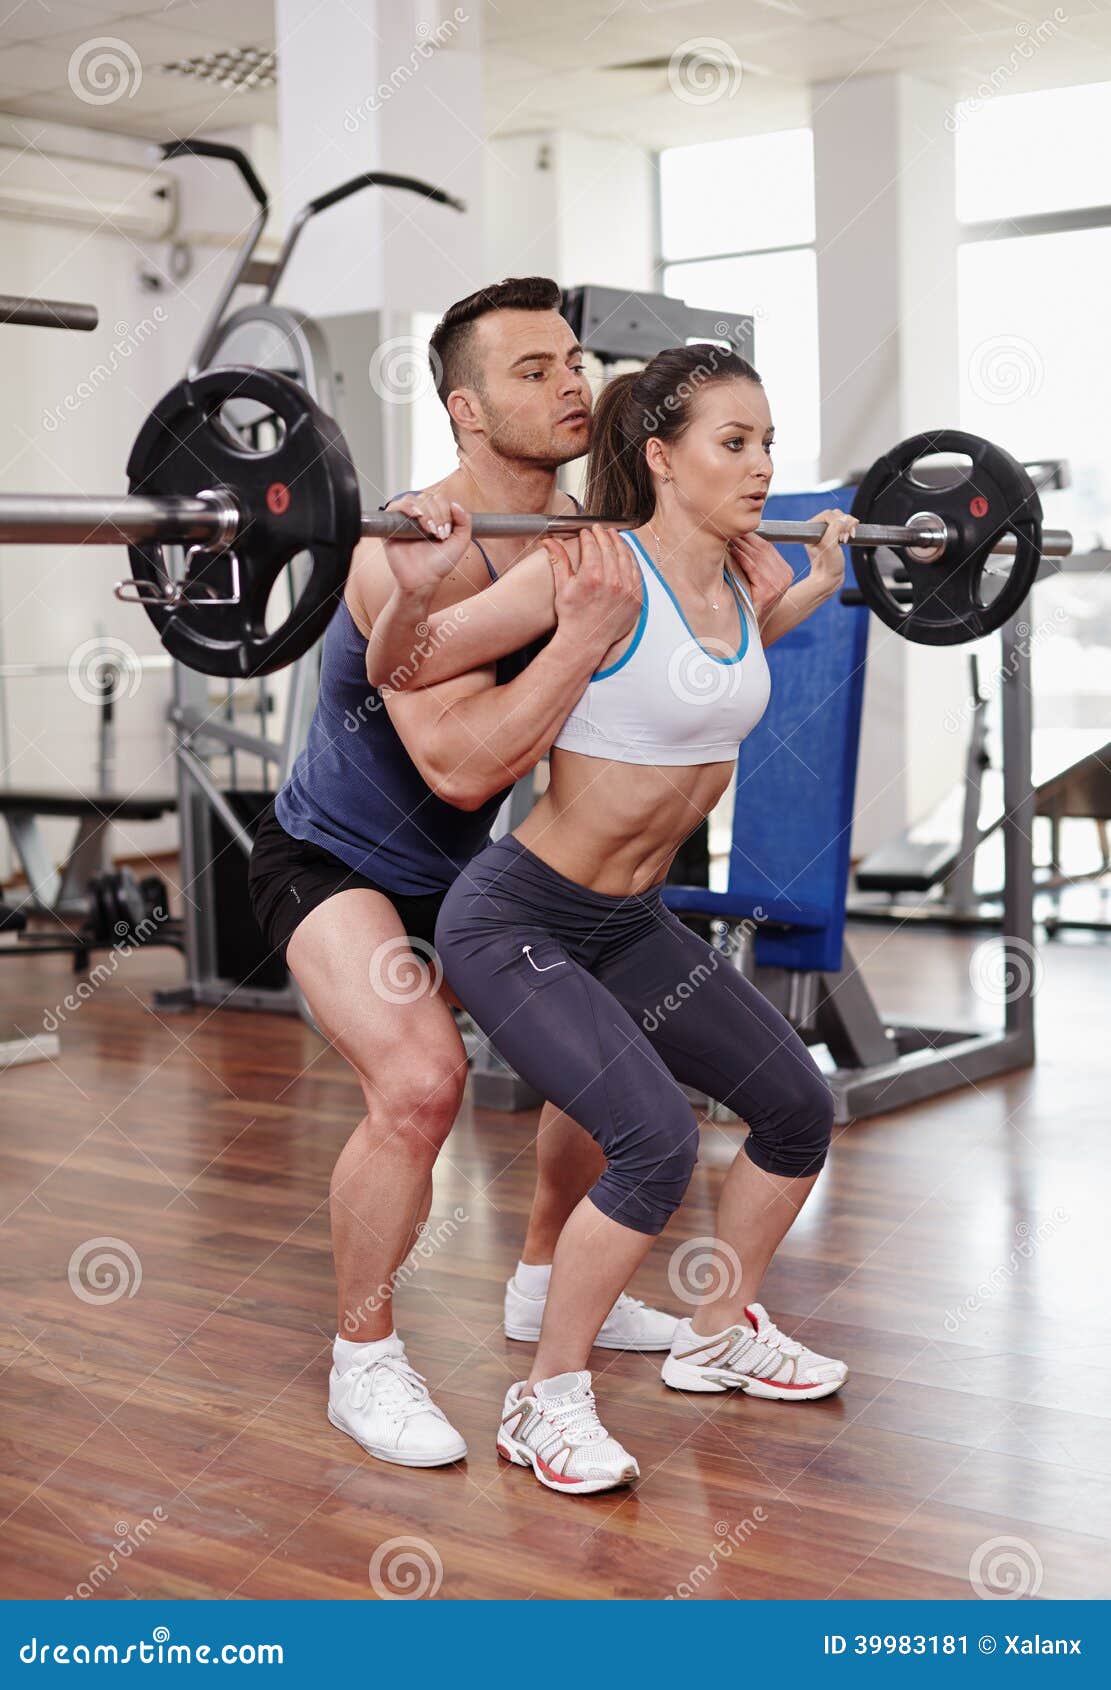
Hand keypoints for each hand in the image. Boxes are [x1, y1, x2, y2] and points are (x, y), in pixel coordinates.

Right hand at [382, 493, 471, 595]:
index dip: (445, 512)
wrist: (423, 579)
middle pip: (428, 498)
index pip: (440, 500)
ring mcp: (405, 519)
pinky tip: (417, 516)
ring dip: (426, 511)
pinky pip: (395, 506)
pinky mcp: (391, 525)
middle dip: (437, 514)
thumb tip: (455, 504)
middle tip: (438, 534)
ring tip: (428, 530)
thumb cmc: (440, 563)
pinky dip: (407, 506)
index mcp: (435, 516)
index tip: (446, 533)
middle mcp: (419, 515)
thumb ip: (465, 522)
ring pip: (414, 499)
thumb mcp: (460, 542)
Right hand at [544, 524, 640, 655]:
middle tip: (599, 529)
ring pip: (625, 556)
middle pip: (609, 548)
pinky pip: (636, 571)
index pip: (592, 546)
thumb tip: (549, 541)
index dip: (588, 536)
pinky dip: (631, 559)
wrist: (585, 640)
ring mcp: (627, 589)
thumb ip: (558, 560)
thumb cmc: (572, 616)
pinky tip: (626, 553)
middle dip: (603, 535)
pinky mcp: (636, 597)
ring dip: (619, 543)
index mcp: (593, 577)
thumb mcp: (562, 587)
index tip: (586, 532)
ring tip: (613, 536)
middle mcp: (613, 581)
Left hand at [727, 531, 794, 621]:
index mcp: (785, 572)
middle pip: (763, 548)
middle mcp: (785, 575)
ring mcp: (779, 583)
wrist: (749, 629)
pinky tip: (729, 549)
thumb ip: (752, 562)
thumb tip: (737, 538)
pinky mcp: (769, 590)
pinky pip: (752, 566)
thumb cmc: (748, 603)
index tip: (734, 528)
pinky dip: (740, 556)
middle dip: (744, 537)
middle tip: (726, 527)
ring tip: (726, 536)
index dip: (749, 536)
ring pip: (757, 554)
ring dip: (740, 543)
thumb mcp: (754, 580)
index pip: (766, 546)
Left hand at [801, 508, 858, 595]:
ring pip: (842, 518)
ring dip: (848, 527)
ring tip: (846, 539)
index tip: (840, 536)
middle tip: (844, 539)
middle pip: (836, 514)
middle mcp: (817, 528)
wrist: (829, 577)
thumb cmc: (827, 565)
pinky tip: (849, 537)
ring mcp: (826, 531)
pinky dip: (850, 529)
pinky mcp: (834, 535)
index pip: (828, 514)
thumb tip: (846, 519)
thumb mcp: (830, 545)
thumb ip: (836, 528)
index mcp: (811, 529)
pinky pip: (845, 524)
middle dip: (844, 525)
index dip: (838, 522)